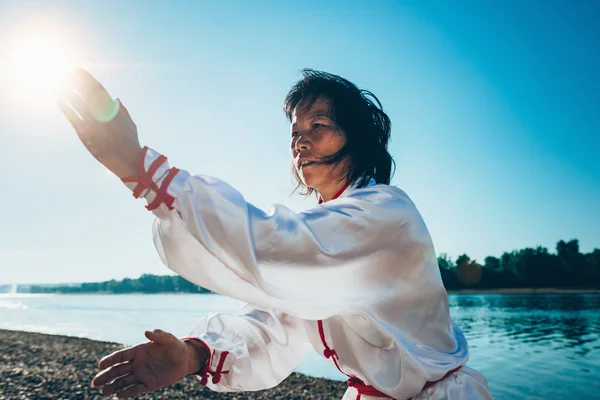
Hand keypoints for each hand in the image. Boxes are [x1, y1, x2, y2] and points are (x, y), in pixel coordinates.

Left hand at [57, 68, 141, 178]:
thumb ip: (123, 110)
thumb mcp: (130, 124)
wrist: (128, 160)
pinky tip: (57, 97)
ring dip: (66, 90)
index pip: (97, 88)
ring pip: (76, 101)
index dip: (86, 78)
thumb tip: (117, 99)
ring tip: (58, 82)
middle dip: (74, 81)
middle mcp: (102, 112)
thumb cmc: (131, 143)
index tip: (78, 71)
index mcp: (113, 108)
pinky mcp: (85, 132)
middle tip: (65, 74)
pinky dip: (63, 105)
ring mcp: (92, 121)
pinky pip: (71, 115)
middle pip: (84, 91)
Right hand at [92, 329, 207, 397]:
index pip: (121, 356)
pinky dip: (128, 392)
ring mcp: (141, 374)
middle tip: (94, 383)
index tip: (100, 365)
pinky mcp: (148, 384)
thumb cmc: (175, 347)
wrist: (184, 360)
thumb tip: (147, 332)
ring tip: (104, 391)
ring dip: (113, 386)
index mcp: (138, 351)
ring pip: (124, 381)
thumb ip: (159, 335)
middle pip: (118, 370)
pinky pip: (136, 389)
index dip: (111, 360)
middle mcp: (137, 363)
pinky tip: (119, 395)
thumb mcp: (169, 339)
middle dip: (106, 376)